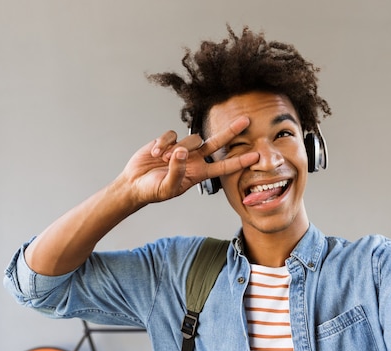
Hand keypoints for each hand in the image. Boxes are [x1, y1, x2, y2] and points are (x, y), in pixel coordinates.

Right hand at [118, 116, 258, 207]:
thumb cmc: (153, 190)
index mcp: (199, 173)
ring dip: (177, 148)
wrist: (134, 184)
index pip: (223, 166)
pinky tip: (155, 153)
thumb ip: (177, 171)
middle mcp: (194, 159)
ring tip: (162, 159)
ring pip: (191, 138)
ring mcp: (181, 148)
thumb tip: (182, 152)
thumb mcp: (167, 187)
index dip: (239, 161)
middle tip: (246, 120)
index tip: (255, 156)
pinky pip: (171, 134)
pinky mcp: (168, 140)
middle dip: (231, 131)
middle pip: (217, 143)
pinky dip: (163, 142)